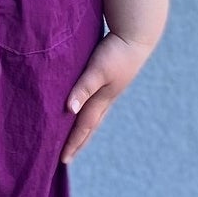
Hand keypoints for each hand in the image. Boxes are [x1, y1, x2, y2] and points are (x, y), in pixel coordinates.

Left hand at [59, 31, 153, 165]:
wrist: (136, 36)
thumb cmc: (115, 52)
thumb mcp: (97, 70)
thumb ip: (83, 89)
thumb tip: (69, 111)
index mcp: (101, 99)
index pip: (83, 126)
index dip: (72, 143)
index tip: (62, 161)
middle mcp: (105, 98)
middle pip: (88, 126)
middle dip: (78, 142)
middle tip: (66, 157)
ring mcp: (109, 90)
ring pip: (92, 115)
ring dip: (82, 129)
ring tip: (73, 139)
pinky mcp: (110, 80)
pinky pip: (94, 102)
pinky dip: (85, 111)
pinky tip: (82, 108)